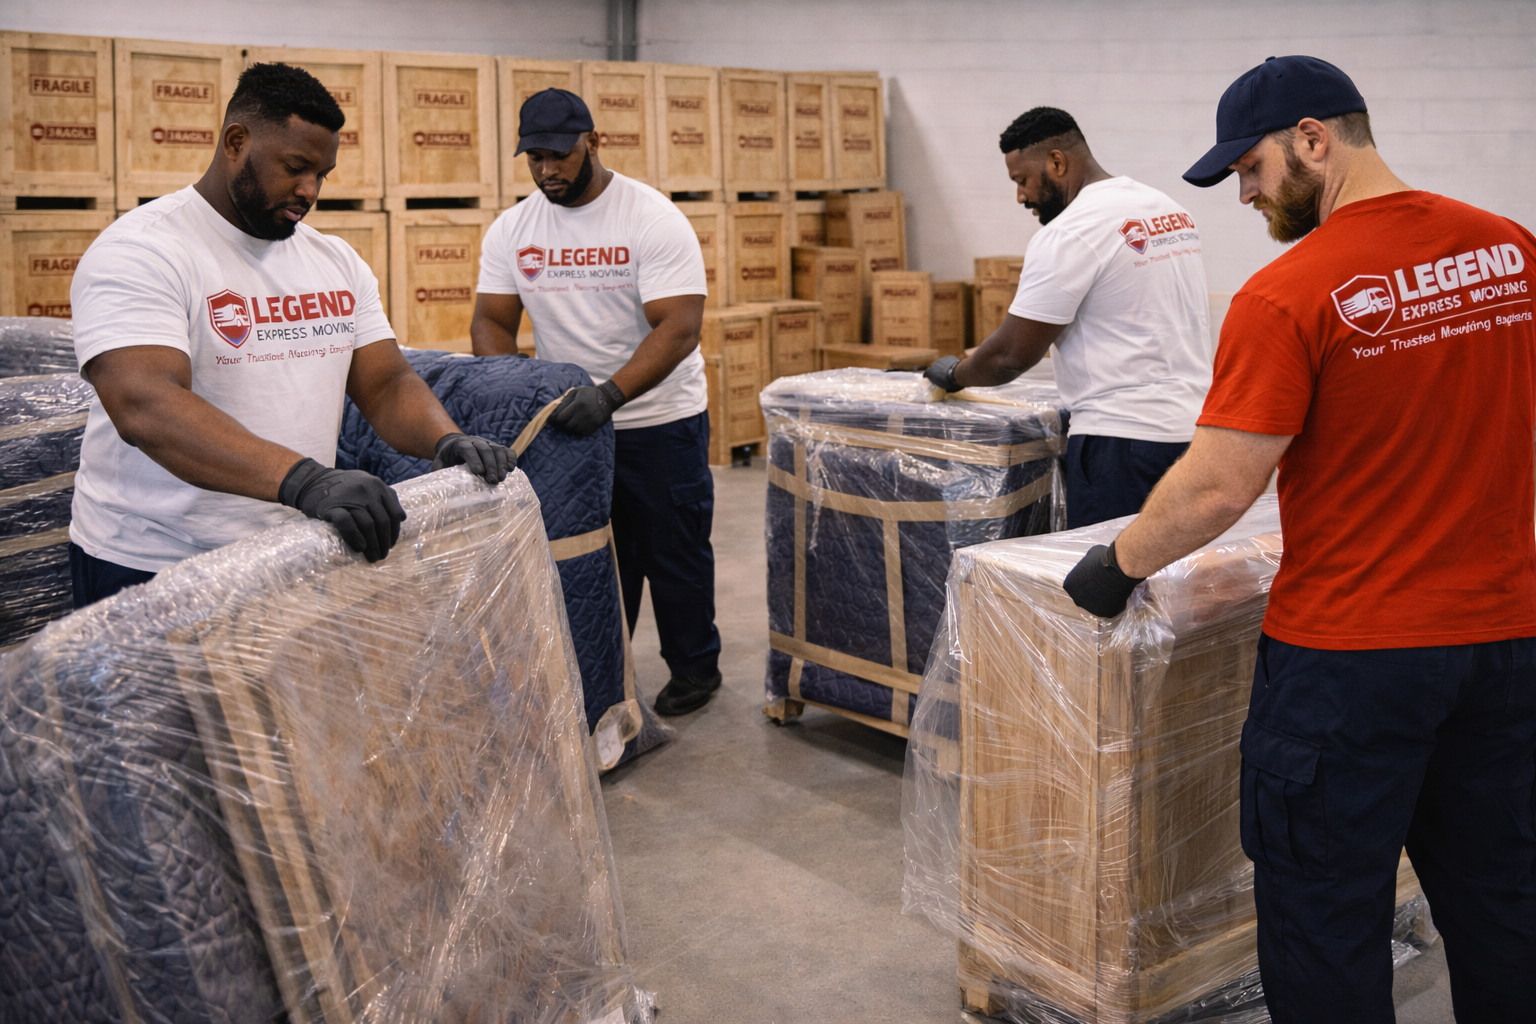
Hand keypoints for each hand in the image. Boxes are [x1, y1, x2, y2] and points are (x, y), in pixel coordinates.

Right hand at [279, 457, 405, 562]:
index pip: (394, 513)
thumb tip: (401, 518)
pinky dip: (356, 538)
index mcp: (377, 485)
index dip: (394, 532)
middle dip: (385, 542)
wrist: (311, 481)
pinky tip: (360, 549)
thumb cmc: (342, 487)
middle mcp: (367, 490)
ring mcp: (350, 498)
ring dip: (373, 545)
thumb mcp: (366, 483)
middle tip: (382, 555)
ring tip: (373, 557)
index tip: (391, 543)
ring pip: (368, 525)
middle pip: (382, 522)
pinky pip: (348, 525)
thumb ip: (384, 496)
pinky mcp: (332, 507)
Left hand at [433, 433, 514, 484]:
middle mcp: (475, 441)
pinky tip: (511, 469)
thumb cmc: (447, 459)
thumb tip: (438, 489)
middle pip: (485, 450)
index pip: (468, 449)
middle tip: (492, 481)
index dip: (474, 459)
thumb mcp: (439, 464)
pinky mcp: (498, 447)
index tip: (479, 472)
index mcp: (459, 444)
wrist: (456, 445)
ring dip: (501, 464)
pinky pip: (507, 450)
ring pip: (497, 450)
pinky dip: (510, 458)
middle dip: (490, 465)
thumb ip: (438, 473)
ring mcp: (488, 443)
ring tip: (501, 479)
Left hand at [549, 380, 625, 436]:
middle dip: (562, 424)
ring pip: (573, 430)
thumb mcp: (576, 392)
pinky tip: (577, 425)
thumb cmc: (589, 394)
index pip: (561, 417)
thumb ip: (565, 400)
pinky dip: (577, 431)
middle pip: (566, 425)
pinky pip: (581, 433)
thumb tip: (554, 410)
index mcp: (577, 404)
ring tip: (570, 422)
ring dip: (569, 427)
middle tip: (562, 421)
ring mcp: (589, 422)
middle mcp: (583, 414)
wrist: (607, 398)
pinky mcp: (593, 427)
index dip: (554, 420)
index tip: (550, 420)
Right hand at [925, 355, 962, 392]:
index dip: (927, 376)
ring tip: (950, 372)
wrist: (958, 373)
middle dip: (937, 371)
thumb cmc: (951, 383)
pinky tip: (955, 368)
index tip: (928, 377)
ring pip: (941, 364)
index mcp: (930, 373)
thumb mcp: (945, 388)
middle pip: (934, 368)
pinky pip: (948, 361)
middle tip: (943, 376)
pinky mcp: (949, 357)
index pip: (926, 374)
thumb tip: (945, 387)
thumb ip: (942, 385)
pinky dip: (950, 364)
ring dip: (944, 367)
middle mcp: (934, 365)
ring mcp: (941, 360)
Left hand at [1063, 541, 1145, 617]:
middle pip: (1084, 597)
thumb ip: (1086, 565)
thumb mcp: (1089, 556)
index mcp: (1070, 585)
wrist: (1118, 569)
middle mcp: (1077, 599)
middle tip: (1103, 584)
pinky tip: (1118, 595)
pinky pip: (1109, 609)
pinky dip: (1114, 603)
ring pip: (1097, 604)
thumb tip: (1090, 565)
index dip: (1086, 581)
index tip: (1094, 578)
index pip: (1075, 585)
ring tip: (1112, 589)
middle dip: (1093, 592)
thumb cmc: (1102, 559)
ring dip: (1102, 599)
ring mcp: (1091, 608)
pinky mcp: (1105, 613)